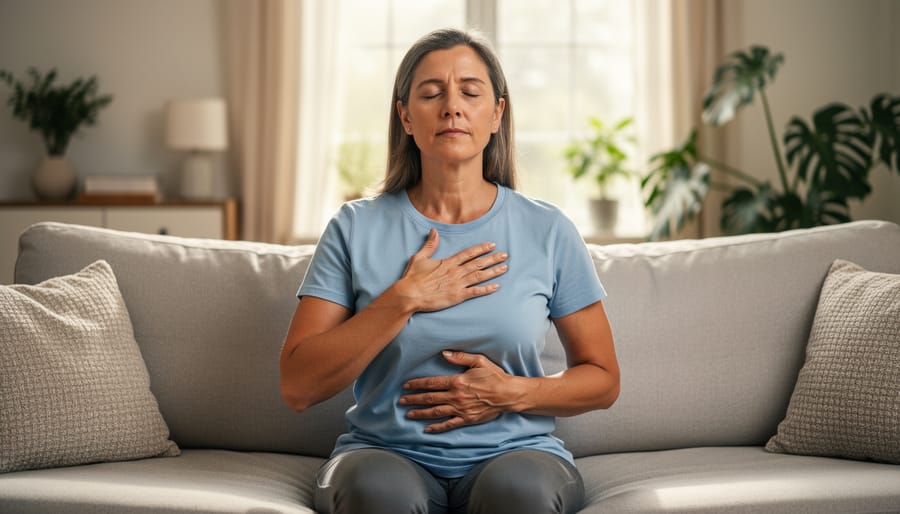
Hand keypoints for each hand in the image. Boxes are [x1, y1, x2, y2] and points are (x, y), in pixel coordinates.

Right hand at [395, 228, 507, 312]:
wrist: (409, 294)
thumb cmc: (412, 277)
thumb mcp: (419, 257)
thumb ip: (430, 245)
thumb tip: (434, 230)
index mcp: (448, 262)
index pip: (469, 253)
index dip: (481, 248)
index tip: (492, 245)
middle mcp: (455, 272)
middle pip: (478, 263)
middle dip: (493, 258)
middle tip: (505, 255)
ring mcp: (457, 284)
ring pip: (480, 276)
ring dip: (493, 272)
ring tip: (504, 268)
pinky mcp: (457, 296)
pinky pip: (475, 292)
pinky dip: (486, 289)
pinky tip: (496, 286)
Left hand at [399, 350, 521, 432]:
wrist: (508, 394)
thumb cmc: (495, 376)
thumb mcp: (479, 361)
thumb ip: (460, 357)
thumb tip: (444, 354)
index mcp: (457, 381)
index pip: (432, 383)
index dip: (417, 384)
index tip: (406, 386)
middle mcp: (456, 396)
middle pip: (430, 398)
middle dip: (413, 400)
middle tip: (401, 401)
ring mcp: (461, 409)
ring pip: (436, 412)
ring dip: (421, 413)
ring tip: (408, 415)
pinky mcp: (467, 419)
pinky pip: (449, 424)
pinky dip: (437, 427)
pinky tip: (427, 429)